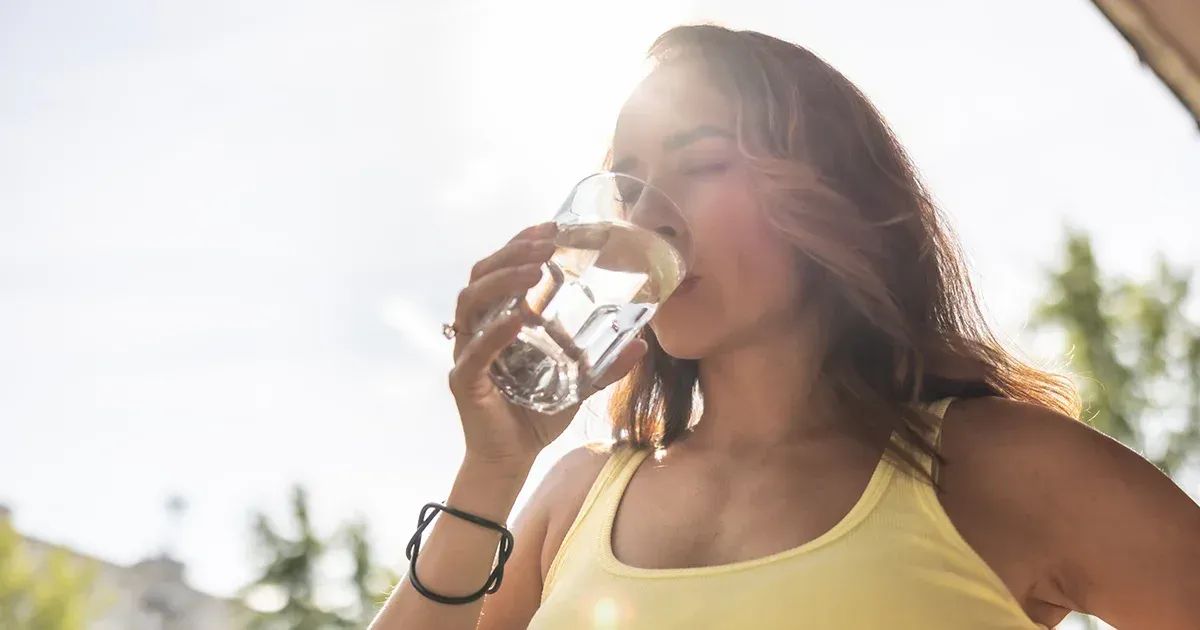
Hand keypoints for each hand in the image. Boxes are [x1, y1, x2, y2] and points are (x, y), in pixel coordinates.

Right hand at [447, 222, 647, 468]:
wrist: (511, 460)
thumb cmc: (536, 416)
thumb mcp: (578, 384)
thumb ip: (604, 363)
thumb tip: (641, 343)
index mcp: (499, 320)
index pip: (502, 269)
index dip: (521, 243)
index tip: (551, 225)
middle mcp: (478, 329)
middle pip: (482, 274)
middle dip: (512, 252)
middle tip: (545, 241)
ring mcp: (467, 352)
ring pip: (472, 302)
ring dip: (502, 280)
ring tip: (533, 268)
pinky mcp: (464, 380)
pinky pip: (476, 348)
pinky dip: (497, 330)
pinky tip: (520, 317)